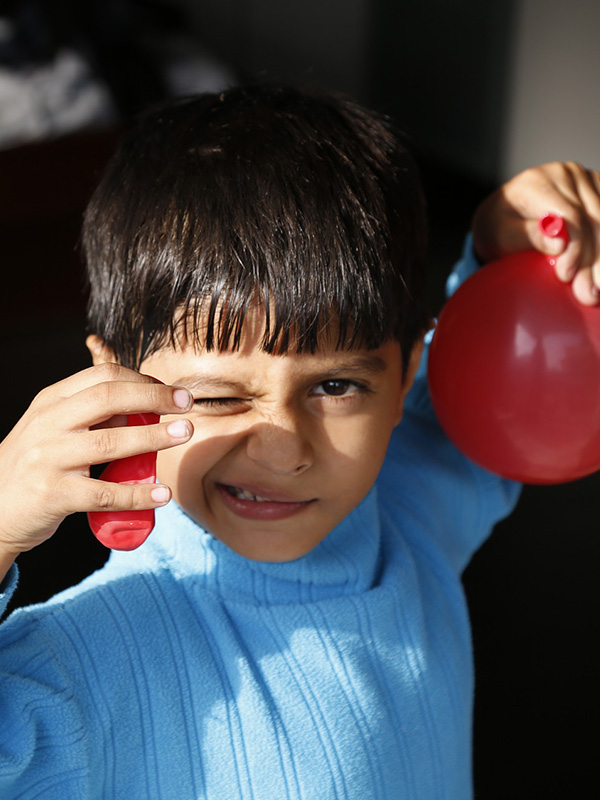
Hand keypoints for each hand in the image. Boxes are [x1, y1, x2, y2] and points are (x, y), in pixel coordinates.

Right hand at [0, 363, 192, 560]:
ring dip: (154, 436)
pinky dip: (138, 494)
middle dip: (154, 397)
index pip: (102, 377)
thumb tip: (144, 406)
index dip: (142, 380)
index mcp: (50, 402)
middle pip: (108, 399)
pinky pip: (105, 494)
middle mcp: (47, 425)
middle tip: (187, 403)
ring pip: (110, 443)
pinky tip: (163, 494)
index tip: (170, 390)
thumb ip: (91, 416)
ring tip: (185, 433)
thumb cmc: (35, 466)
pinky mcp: (54, 495)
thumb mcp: (52, 429)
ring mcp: (49, 459)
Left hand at [472, 161, 599, 304]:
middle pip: (592, 219)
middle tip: (588, 294)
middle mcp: (565, 174)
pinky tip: (599, 273)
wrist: (504, 216)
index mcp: (538, 181)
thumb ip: (527, 236)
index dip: (574, 247)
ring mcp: (585, 180)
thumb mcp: (499, 235)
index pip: (568, 215)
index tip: (567, 276)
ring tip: (596, 290)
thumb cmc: (497, 228)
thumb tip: (559, 243)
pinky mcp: (596, 190)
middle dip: (592, 260)